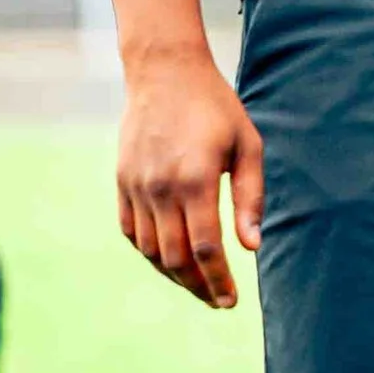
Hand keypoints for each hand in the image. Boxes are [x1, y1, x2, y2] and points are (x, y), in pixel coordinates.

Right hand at [116, 45, 263, 308]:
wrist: (164, 71)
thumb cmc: (215, 107)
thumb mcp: (247, 145)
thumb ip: (250, 197)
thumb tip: (251, 246)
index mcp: (196, 178)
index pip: (205, 247)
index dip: (218, 280)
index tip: (231, 300)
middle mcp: (161, 187)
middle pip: (176, 258)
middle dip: (199, 287)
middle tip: (217, 301)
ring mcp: (136, 186)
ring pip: (151, 251)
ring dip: (175, 276)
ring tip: (198, 285)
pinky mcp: (122, 182)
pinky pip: (132, 232)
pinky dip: (150, 254)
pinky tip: (170, 260)